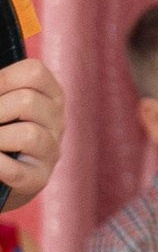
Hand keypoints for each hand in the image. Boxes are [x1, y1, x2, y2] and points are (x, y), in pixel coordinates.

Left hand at [0, 59, 64, 210]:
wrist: (1, 178)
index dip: (3, 79)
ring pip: (27, 134)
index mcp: (50, 95)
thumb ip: (1, 92)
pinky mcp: (38, 179)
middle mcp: (57, 121)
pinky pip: (15, 170)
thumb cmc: (1, 130)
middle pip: (28, 101)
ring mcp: (51, 151)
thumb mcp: (5, 106)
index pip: (35, 73)